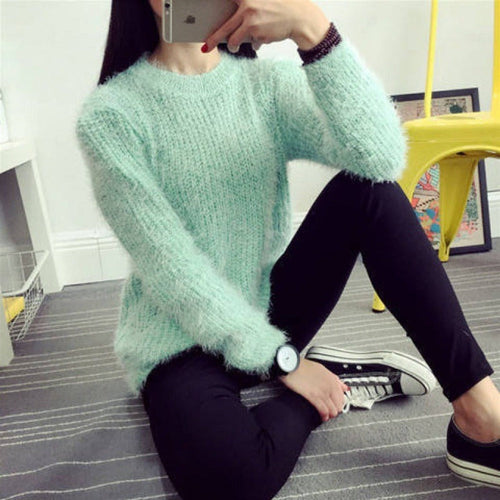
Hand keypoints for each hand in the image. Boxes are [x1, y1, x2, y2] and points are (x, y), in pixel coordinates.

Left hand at [203, 0, 320, 52]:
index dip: (213, 5)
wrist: (300, 18)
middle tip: (206, 46)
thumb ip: (246, 8)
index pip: (226, 1)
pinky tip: (263, 38)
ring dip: (234, 45)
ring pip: (235, 39)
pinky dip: (255, 43)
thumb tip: (232, 28)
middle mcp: (247, 6)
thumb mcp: (262, 1)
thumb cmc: (281, 8)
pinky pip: (251, 42)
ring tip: (234, 47)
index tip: (198, 10)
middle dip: (214, 39)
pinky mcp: (259, 34)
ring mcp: (252, 21)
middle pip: (225, 27)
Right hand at [278, 358, 349, 422]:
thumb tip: (342, 385)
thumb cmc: (302, 366)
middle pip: (339, 404)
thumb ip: (332, 378)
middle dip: (336, 410)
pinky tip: (322, 417)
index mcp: (331, 378)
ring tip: (327, 416)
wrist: (291, 365)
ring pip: (333, 409)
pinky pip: (323, 410)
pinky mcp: (313, 396)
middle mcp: (329, 385)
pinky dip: (324, 416)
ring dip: (330, 415)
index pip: (342, 395)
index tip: (337, 405)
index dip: (340, 402)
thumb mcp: (321, 369)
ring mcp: (322, 391)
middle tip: (331, 411)